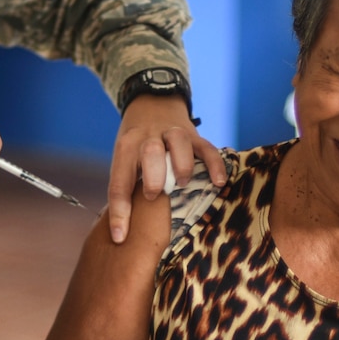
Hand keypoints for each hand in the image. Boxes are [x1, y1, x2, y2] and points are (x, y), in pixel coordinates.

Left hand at [105, 95, 224, 243]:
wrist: (151, 102)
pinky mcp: (194, 134)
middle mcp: (148, 137)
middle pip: (150, 153)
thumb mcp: (124, 157)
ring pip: (179, 143)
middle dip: (153, 177)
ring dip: (182, 165)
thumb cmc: (136, 143)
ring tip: (183, 183)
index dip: (119, 212)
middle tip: (155, 195)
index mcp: (126, 147)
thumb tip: (123, 231)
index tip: (120, 237)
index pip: (119, 181)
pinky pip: (207, 148)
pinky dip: (214, 164)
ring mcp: (172, 133)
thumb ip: (127, 186)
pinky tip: (219, 182)